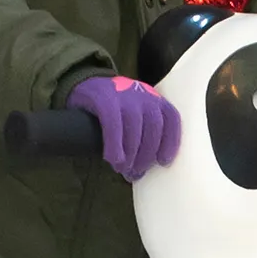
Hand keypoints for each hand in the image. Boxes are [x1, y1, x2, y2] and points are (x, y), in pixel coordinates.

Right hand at [66, 76, 181, 180]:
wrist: (85, 84)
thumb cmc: (115, 109)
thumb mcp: (135, 113)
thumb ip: (144, 132)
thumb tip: (146, 168)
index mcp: (154, 99)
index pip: (171, 118)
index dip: (170, 142)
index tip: (164, 162)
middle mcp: (143, 94)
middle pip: (153, 126)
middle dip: (146, 154)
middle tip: (136, 173)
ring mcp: (124, 93)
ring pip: (134, 126)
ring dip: (131, 152)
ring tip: (123, 169)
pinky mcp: (104, 97)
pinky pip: (112, 123)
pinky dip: (114, 144)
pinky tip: (112, 159)